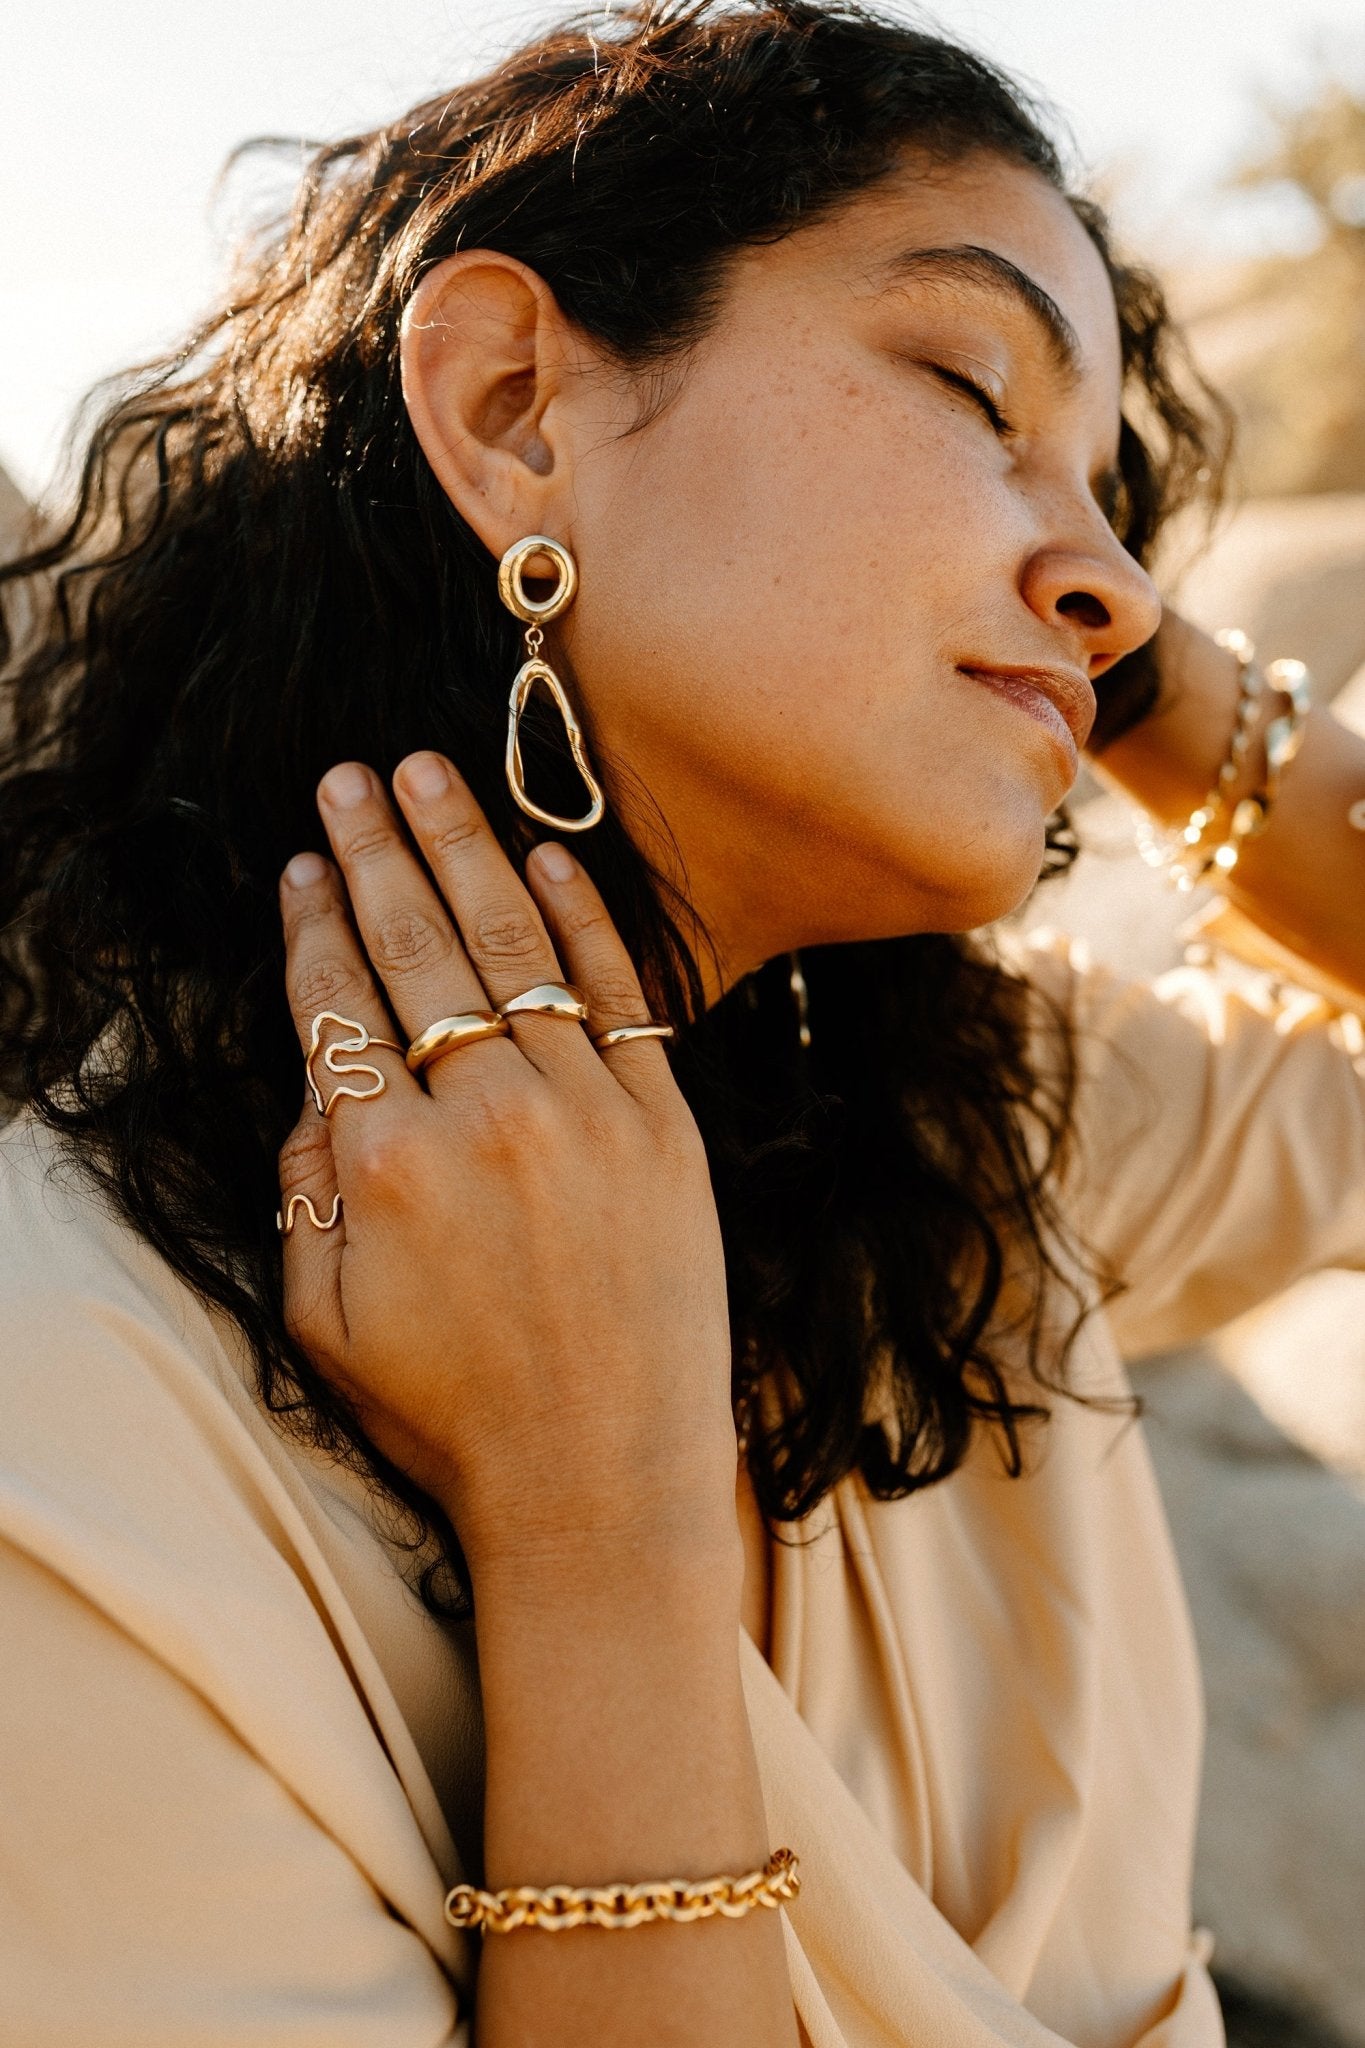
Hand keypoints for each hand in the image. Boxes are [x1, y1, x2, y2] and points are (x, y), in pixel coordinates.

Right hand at [276, 752, 738, 1588]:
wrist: (602, 1484)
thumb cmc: (453, 1417)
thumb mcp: (323, 1326)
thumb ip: (302, 1198)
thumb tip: (317, 1092)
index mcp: (382, 1165)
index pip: (335, 1005)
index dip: (312, 925)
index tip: (302, 865)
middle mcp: (481, 1118)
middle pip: (414, 949)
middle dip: (373, 851)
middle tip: (349, 776)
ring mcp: (583, 1113)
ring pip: (514, 949)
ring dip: (466, 850)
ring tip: (429, 775)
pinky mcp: (664, 1127)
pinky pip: (622, 995)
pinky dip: (586, 918)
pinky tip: (550, 856)